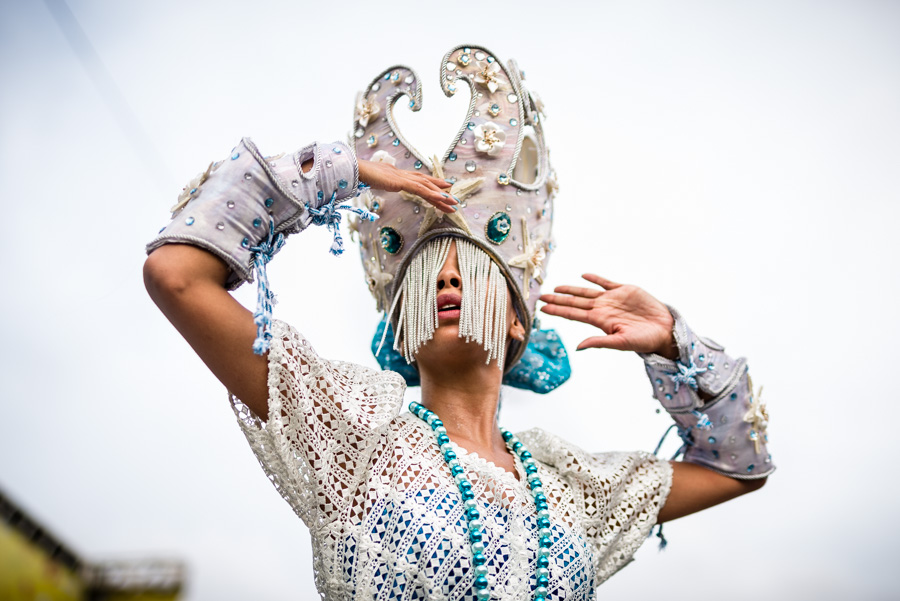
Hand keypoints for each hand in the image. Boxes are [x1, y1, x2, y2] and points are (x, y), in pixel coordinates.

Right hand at [358, 160, 456, 212]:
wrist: (354, 169)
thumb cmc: (361, 175)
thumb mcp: (375, 181)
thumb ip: (381, 182)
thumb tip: (381, 183)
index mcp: (398, 176)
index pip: (419, 182)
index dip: (432, 185)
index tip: (444, 189)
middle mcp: (403, 175)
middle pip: (426, 184)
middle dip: (441, 192)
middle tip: (454, 200)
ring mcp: (402, 178)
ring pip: (426, 187)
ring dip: (440, 195)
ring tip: (453, 202)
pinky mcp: (400, 182)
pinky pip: (419, 189)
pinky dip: (432, 193)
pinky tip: (441, 198)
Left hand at [539, 275, 676, 357]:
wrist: (664, 330)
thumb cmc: (644, 341)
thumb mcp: (620, 343)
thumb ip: (599, 342)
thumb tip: (578, 347)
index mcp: (600, 321)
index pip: (573, 314)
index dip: (557, 310)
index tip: (542, 309)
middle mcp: (603, 309)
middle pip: (575, 302)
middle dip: (558, 299)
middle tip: (541, 297)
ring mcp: (612, 299)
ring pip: (587, 292)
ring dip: (571, 290)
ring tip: (556, 287)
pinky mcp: (625, 290)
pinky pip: (606, 283)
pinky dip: (595, 279)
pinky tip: (584, 275)